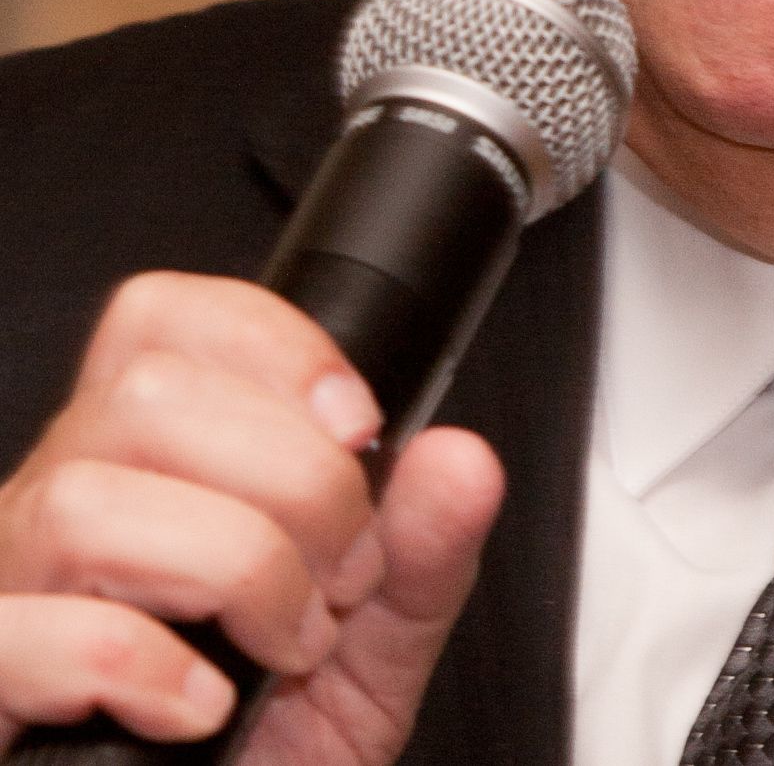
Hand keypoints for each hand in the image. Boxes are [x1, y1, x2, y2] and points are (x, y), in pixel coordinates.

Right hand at [0, 273, 503, 761]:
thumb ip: (424, 549)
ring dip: (230, 569)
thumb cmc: (274, 752)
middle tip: (341, 575)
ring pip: (87, 501)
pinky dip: (139, 663)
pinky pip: (27, 635)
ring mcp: (13, 593)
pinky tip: (202, 704)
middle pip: (146, 396)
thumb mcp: (375, 647)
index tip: (357, 426)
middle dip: (290, 479)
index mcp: (150, 464)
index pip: (163, 320)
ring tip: (286, 643)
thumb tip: (461, 461)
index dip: (273, 347)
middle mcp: (63, 508)